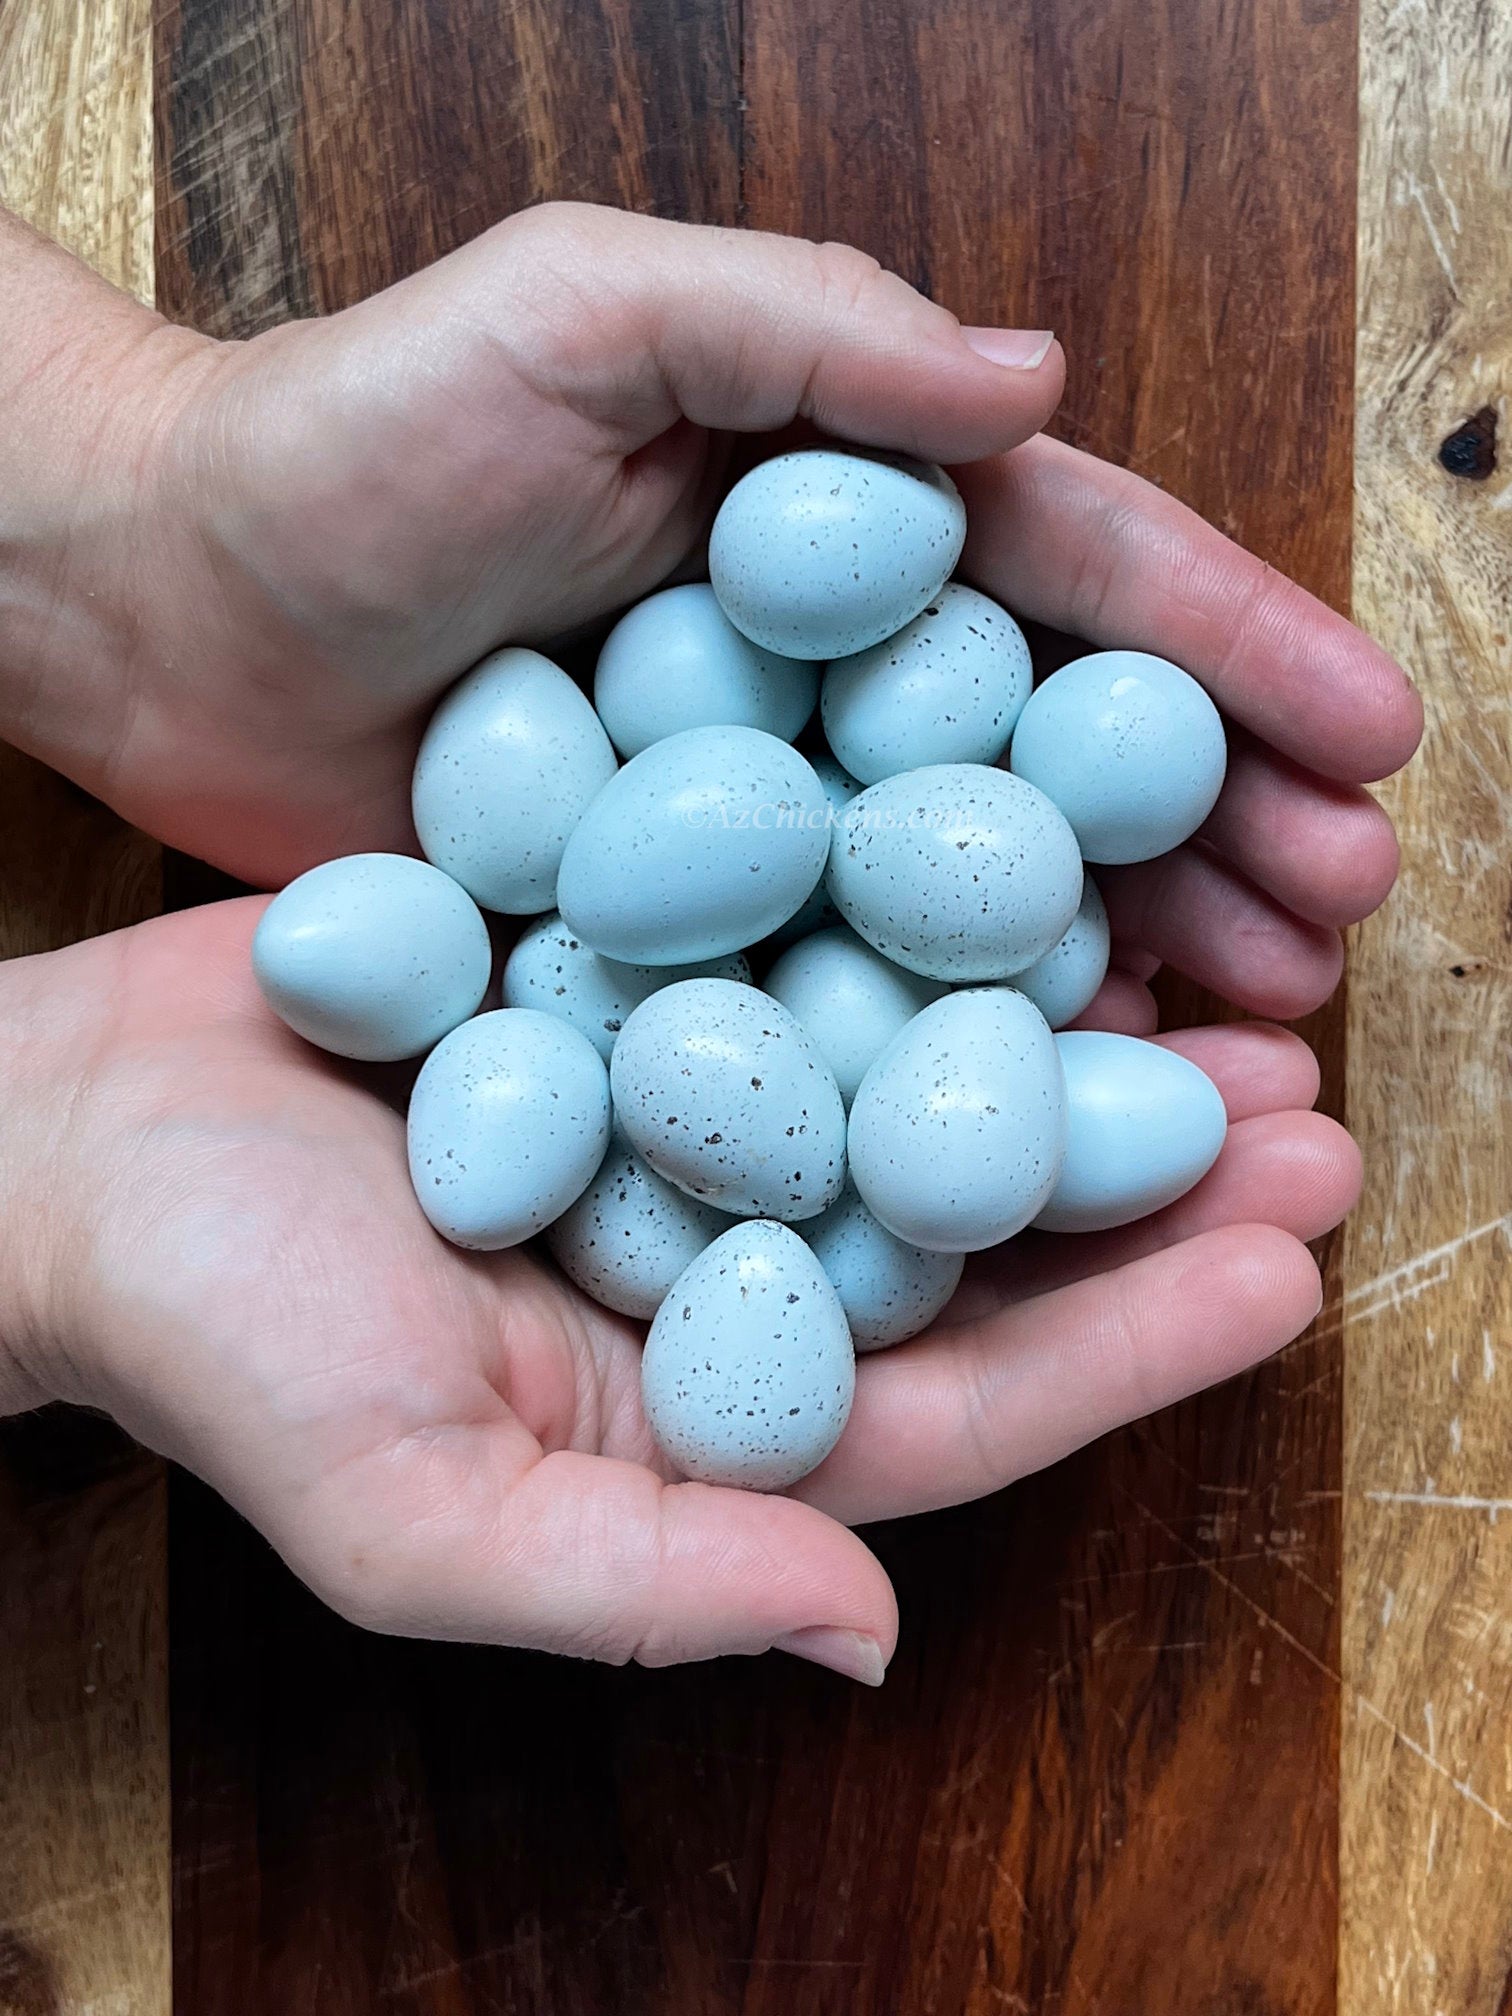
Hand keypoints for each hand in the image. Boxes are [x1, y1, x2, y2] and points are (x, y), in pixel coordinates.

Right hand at [0, 901, 1357, 1679]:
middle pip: (980, 1225)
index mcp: (717, 1406)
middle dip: (1155, 1173)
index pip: (966, 1398)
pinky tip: (1029, 843)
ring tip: (1230, 969)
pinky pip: (817, 935)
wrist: (76, 1138)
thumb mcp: (411, 1506)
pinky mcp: (644, 975)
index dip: (1134, 1342)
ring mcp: (698, 1104)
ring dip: (1075, 1024)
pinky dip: (925, 898)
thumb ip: (641, 1580)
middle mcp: (734, 1253)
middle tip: (1315, 1103)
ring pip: (925, 1069)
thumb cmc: (221, 1338)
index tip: (1289, 1265)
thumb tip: (864, 1642)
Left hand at [7, 203, 1417, 1018]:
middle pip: (1057, 756)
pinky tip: (1049, 1091)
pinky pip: (840, 992)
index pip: (1075, 579)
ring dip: (1124, 953)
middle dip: (1219, 829)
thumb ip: (804, 332)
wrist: (160, 605)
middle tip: (1341, 925)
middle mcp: (822, 674)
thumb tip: (1035, 383)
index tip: (1369, 741)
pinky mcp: (671, 931)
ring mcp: (757, 817)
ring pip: (975, 892)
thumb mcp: (579, 314)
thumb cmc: (350, 438)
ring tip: (1258, 1026)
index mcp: (837, 517)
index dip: (1230, 654)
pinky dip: (945, 1040)